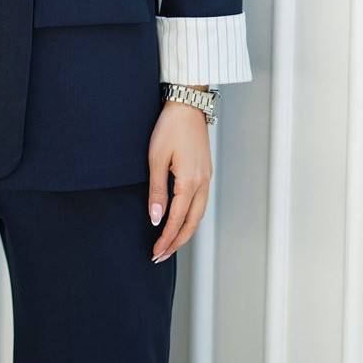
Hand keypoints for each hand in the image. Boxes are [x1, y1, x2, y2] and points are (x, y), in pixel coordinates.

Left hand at [147, 97, 212, 262]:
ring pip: (198, 215)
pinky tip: (181, 221)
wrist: (188, 106)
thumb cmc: (169, 128)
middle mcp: (203, 183)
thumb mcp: (156, 159)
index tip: (155, 252)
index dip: (166, 239)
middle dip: (177, 242)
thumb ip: (157, 191)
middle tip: (161, 256)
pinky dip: (191, 218)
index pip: (176, 220)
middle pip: (192, 223)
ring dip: (184, 232)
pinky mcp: (205, 172)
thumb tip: (156, 219)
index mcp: (190, 182)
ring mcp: (207, 178)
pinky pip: (200, 203)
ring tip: (170, 244)